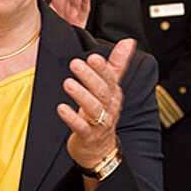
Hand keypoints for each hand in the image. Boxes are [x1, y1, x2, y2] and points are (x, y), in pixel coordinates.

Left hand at [57, 38, 134, 170]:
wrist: (100, 149)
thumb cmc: (102, 114)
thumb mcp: (111, 88)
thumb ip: (117, 65)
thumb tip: (129, 41)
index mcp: (113, 93)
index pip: (110, 78)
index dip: (102, 68)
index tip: (92, 56)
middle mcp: (109, 107)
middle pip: (102, 91)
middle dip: (89, 77)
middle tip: (75, 64)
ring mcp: (99, 123)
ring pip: (93, 108)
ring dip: (81, 95)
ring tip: (67, 83)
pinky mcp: (88, 136)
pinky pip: (81, 127)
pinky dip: (71, 118)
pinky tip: (61, 108)